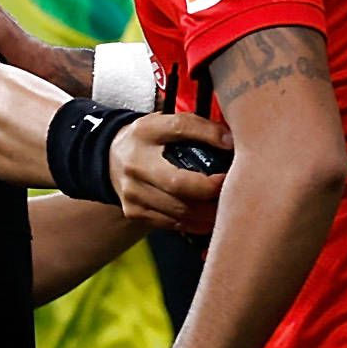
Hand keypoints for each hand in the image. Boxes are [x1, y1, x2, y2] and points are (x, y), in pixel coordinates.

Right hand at [106, 112, 229, 232]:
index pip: (179, 127)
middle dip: (210, 189)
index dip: (208, 136)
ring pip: (179, 209)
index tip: (230, 146)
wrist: (113, 160)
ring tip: (227, 204)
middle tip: (232, 187)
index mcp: (146, 132)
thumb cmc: (151, 140)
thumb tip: (230, 142)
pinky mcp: (135, 212)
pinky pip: (174, 223)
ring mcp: (133, 192)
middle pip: (178, 182)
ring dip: (208, 210)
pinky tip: (211, 216)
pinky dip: (197, 222)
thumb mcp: (167, 124)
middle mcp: (136, 163)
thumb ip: (198, 127)